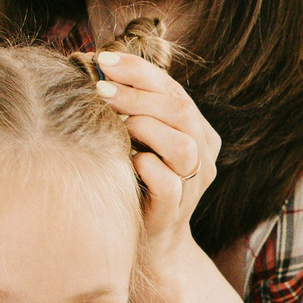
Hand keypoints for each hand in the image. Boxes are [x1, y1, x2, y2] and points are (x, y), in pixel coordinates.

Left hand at [91, 51, 219, 254]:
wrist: (149, 243)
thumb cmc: (136, 183)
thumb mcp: (139, 141)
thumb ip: (135, 109)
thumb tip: (99, 67)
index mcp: (198, 131)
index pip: (174, 89)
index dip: (140, 71)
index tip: (104, 60)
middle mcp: (204, 155)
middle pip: (181, 110)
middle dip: (137, 94)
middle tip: (100, 88)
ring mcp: (193, 184)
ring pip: (182, 144)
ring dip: (144, 127)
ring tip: (114, 123)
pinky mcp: (176, 210)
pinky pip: (168, 182)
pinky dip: (146, 167)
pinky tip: (126, 162)